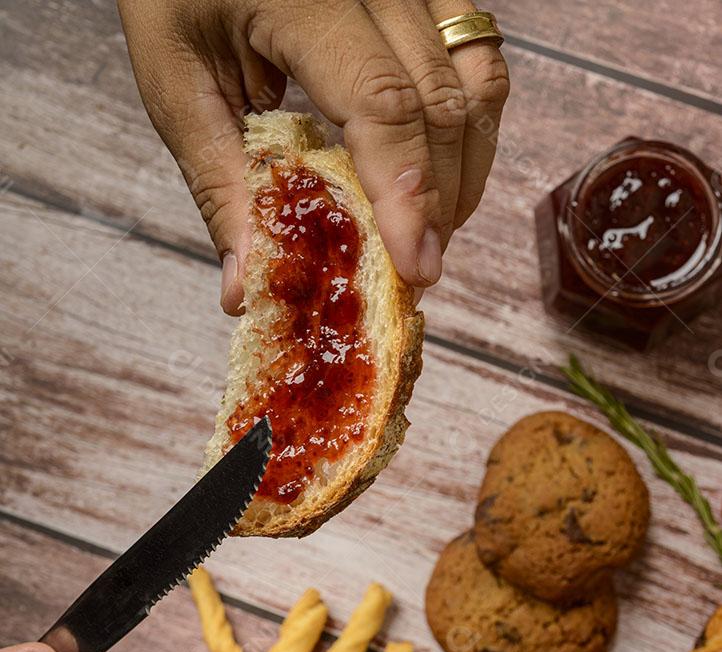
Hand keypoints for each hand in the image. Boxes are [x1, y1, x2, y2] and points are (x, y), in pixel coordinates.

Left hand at [117, 0, 508, 310]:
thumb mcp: (177, 84)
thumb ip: (218, 184)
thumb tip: (248, 287)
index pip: (382, 102)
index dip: (406, 195)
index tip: (415, 268)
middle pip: (441, 102)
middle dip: (437, 203)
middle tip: (414, 272)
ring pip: (477, 81)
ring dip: (462, 171)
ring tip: (426, 232)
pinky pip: (477, 59)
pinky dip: (467, 129)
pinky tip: (435, 177)